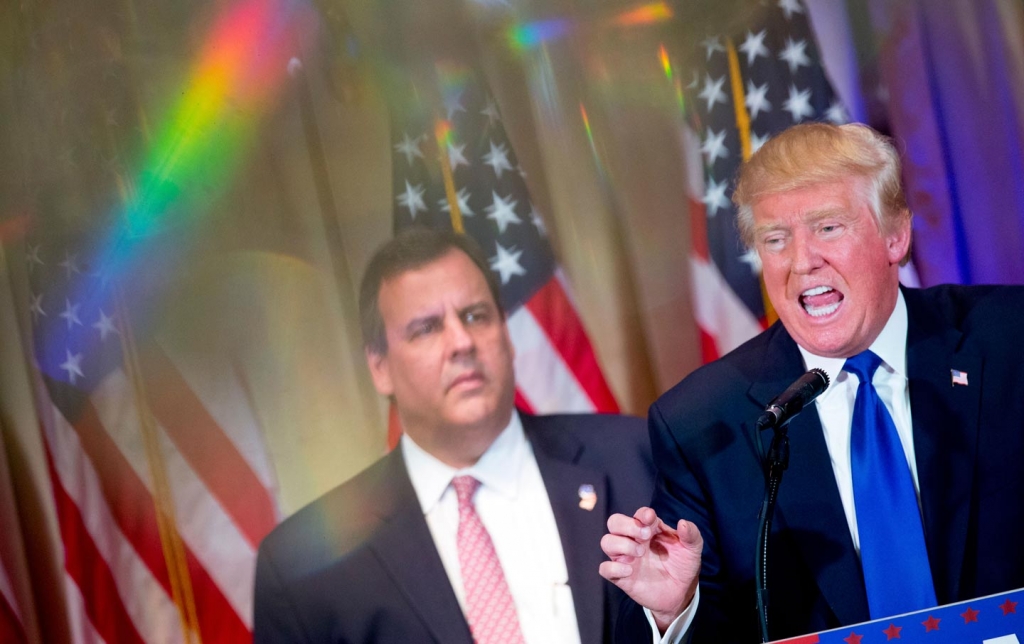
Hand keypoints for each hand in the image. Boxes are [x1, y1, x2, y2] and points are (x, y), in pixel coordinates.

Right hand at [599, 507, 701, 631]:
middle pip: (614, 522)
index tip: (651, 519)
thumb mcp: (692, 549)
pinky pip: (605, 569)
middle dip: (627, 525)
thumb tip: (683, 523)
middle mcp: (633, 540)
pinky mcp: (621, 577)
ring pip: (606, 542)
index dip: (642, 514)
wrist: (680, 594)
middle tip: (645, 536)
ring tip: (640, 553)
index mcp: (649, 529)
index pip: (638, 514)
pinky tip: (630, 571)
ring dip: (621, 544)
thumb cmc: (682, 566)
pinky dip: (613, 568)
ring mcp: (625, 558)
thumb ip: (691, 534)